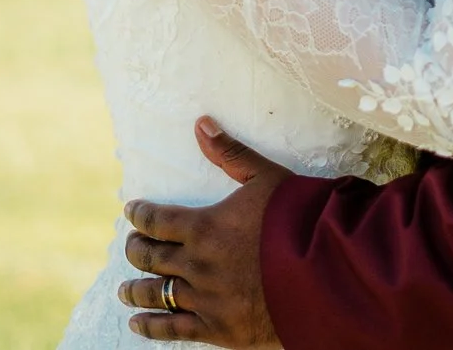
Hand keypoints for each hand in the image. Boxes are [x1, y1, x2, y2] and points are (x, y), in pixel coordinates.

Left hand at [120, 119, 290, 346]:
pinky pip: (174, 330)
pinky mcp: (219, 329)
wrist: (326, 271)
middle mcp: (197, 264)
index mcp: (204, 226)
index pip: (156, 220)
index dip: (140, 214)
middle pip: (150, 257)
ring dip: (136, 290)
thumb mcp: (266, 177)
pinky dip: (151, 327)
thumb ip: (230, 153)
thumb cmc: (298, 220)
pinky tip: (138, 323)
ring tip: (125, 290)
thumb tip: (201, 124)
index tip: (132, 211)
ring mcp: (206, 299)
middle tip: (131, 246)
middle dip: (136, 250)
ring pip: (156, 295)